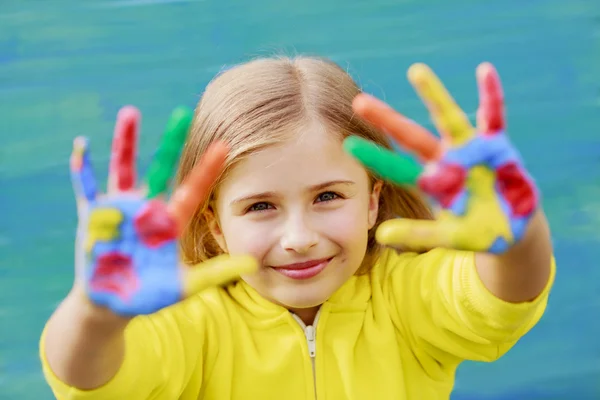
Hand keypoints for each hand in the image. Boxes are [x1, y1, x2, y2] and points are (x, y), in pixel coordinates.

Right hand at [70, 106, 256, 316]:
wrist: (112, 305)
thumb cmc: (149, 295)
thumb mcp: (185, 286)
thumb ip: (216, 272)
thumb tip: (253, 264)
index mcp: (170, 222)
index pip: (192, 190)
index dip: (207, 169)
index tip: (224, 146)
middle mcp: (147, 209)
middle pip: (161, 170)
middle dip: (170, 144)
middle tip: (182, 114)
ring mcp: (119, 210)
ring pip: (123, 169)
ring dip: (126, 143)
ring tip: (131, 113)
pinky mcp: (93, 217)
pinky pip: (86, 188)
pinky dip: (83, 169)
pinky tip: (82, 146)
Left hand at [344, 63, 537, 253]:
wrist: (513, 227)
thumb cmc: (477, 231)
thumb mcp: (448, 237)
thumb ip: (417, 235)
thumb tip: (380, 237)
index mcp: (431, 183)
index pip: (397, 168)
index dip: (376, 157)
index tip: (348, 144)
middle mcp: (445, 161)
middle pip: (412, 137)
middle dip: (388, 121)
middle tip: (359, 102)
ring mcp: (470, 150)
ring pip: (448, 119)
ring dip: (433, 96)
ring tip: (414, 71)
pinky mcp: (496, 145)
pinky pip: (493, 116)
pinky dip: (490, 95)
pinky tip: (484, 70)